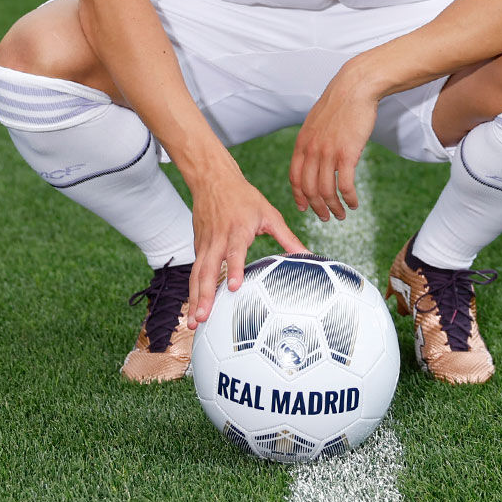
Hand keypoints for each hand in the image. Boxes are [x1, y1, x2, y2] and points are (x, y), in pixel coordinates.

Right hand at [188, 167, 305, 328]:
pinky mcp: (198, 247)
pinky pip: (194, 272)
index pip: (234, 252)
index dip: (233, 269)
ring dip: (194, 299)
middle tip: (203, 318)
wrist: (212, 179)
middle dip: (204, 296)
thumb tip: (309, 255)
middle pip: (207, 270)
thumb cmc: (244, 197)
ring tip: (194, 322)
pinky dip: (192, 291)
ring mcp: (204, 245)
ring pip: (196, 275)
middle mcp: (218, 240)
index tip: (233, 287)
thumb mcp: (269, 214)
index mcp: (237, 230)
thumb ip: (288, 238)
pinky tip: (194, 310)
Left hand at [289, 67, 380, 221]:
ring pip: (326, 191)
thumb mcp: (316, 122)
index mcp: (302, 143)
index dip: (299, 197)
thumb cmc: (339, 104)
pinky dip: (349, 199)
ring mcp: (328, 153)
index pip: (295, 178)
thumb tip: (313, 155)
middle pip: (309, 190)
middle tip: (326, 217)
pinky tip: (354, 203)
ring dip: (334, 207)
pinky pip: (345, 185)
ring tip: (342, 215)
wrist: (355, 88)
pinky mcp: (347, 154)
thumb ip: (312, 140)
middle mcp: (312, 150)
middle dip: (317, 208)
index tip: (305, 208)